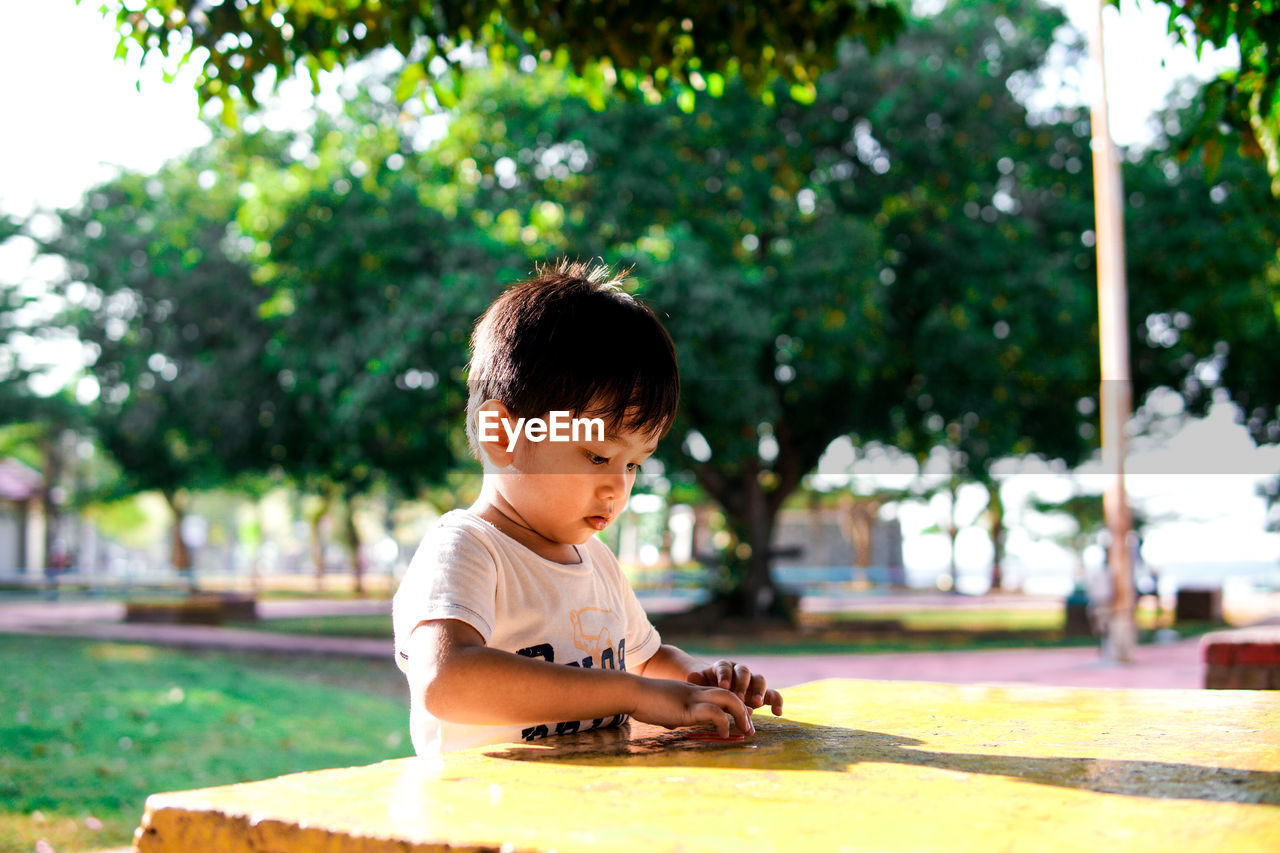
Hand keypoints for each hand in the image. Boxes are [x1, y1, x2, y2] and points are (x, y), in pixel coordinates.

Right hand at [629, 678, 754, 736]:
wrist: (630, 691)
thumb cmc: (641, 701)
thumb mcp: (662, 706)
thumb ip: (671, 712)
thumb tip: (671, 723)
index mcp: (690, 691)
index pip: (720, 694)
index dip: (734, 707)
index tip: (742, 720)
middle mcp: (695, 691)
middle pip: (730, 693)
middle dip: (744, 710)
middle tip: (750, 728)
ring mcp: (692, 698)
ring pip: (727, 698)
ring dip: (741, 715)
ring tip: (746, 730)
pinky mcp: (687, 708)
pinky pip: (714, 713)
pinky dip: (724, 723)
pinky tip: (724, 733)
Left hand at [687, 660, 783, 715]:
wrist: (715, 692)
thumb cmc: (705, 687)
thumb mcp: (699, 684)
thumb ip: (698, 681)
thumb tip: (693, 676)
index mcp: (723, 667)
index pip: (725, 667)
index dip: (725, 675)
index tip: (724, 686)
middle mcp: (739, 671)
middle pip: (744, 671)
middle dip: (742, 684)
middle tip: (739, 697)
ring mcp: (752, 682)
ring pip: (760, 680)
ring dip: (759, 691)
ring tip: (757, 704)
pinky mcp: (761, 694)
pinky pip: (773, 695)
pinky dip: (776, 701)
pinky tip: (777, 713)